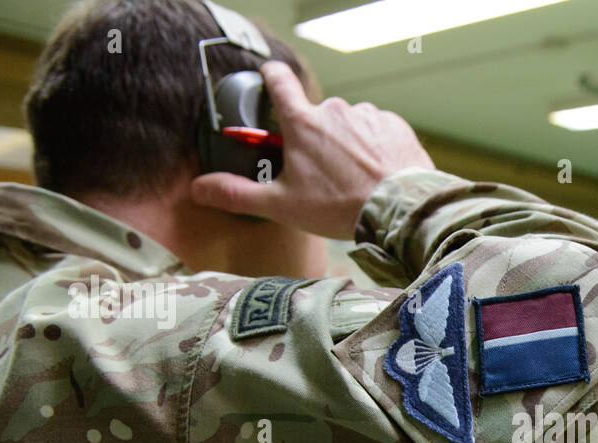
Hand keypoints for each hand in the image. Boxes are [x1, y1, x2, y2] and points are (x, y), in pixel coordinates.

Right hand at [190, 61, 434, 238]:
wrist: (399, 210)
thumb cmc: (339, 206)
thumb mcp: (281, 204)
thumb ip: (238, 193)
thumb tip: (199, 188)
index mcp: (302, 122)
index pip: (278, 80)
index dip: (270, 77)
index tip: (269, 80)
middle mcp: (334, 109)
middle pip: (316, 115)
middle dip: (315, 139)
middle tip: (321, 174)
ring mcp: (367, 114)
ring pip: (348, 125)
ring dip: (347, 145)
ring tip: (353, 179)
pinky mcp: (394, 125)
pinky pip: (377, 132)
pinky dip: (375, 148)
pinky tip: (377, 173)